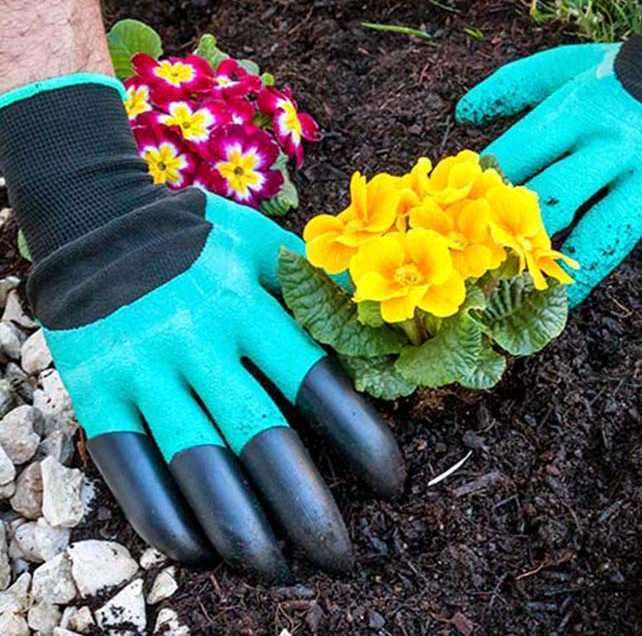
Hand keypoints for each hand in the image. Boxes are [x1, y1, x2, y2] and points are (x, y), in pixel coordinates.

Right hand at [0, 77, 404, 580]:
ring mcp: (143, 370)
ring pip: (196, 464)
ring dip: (240, 529)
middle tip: (344, 557)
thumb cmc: (195, 235)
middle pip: (260, 436)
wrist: (95, 223)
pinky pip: (127, 467)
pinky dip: (162, 517)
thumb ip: (314, 283)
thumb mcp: (259, 240)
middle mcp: (197, 340)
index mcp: (245, 302)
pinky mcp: (98, 393)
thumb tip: (378, 324)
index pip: (317, 380)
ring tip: (278, 570)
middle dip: (307, 507)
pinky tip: (199, 551)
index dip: (361, 438)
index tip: (393, 484)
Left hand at [456, 0, 641, 313]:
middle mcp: (614, 141)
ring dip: (583, 272)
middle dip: (523, 239)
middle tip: (499, 276)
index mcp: (576, 109)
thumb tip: (462, 114)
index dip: (488, 190)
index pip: (519, 154)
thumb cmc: (628, 72)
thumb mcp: (569, 67)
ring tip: (563, 302)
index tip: (466, 223)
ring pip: (611, 229)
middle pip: (558, 198)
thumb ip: (514, 86)